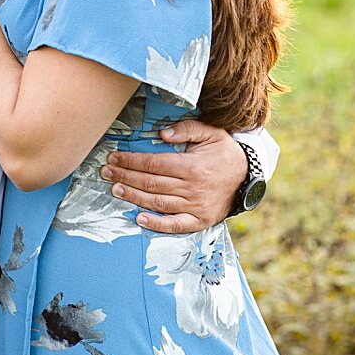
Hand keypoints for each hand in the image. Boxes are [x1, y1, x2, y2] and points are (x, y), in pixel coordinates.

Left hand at [102, 119, 247, 233]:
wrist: (248, 177)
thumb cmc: (225, 153)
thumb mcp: (211, 132)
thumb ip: (187, 129)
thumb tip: (162, 133)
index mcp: (192, 166)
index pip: (153, 164)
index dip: (131, 160)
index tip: (114, 157)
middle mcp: (191, 187)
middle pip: (150, 183)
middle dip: (125, 176)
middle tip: (106, 172)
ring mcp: (195, 206)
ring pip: (157, 202)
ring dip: (133, 197)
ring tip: (115, 189)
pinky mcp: (199, 220)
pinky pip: (175, 225)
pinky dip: (156, 224)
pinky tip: (138, 218)